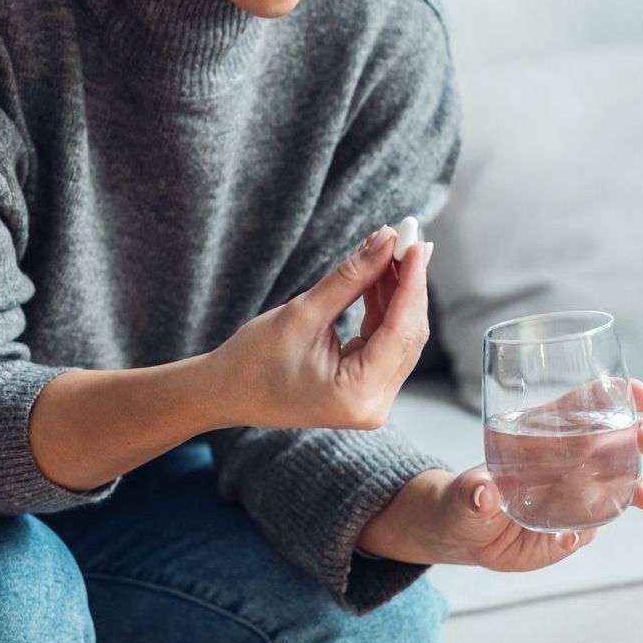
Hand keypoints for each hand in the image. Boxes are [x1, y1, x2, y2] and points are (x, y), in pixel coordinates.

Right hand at [203, 225, 432, 431]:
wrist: (226, 392)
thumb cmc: (254, 360)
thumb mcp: (303, 312)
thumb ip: (350, 278)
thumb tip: (386, 241)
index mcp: (357, 394)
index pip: (401, 330)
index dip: (412, 282)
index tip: (415, 241)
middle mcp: (373, 405)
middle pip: (407, 334)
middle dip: (407, 283)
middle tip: (406, 237)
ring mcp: (371, 399)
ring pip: (399, 336)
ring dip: (396, 292)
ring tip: (389, 248)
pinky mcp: (364, 388)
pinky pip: (384, 342)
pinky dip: (383, 308)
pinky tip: (378, 275)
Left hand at [358, 379, 642, 569]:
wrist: (466, 535)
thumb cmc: (464, 498)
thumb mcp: (462, 494)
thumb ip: (472, 493)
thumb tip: (482, 492)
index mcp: (546, 433)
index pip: (589, 403)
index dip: (618, 393)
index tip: (642, 394)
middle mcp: (571, 460)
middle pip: (618, 439)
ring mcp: (579, 494)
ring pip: (623, 484)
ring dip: (642, 486)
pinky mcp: (577, 526)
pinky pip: (592, 526)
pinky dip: (585, 531)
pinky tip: (567, 537)